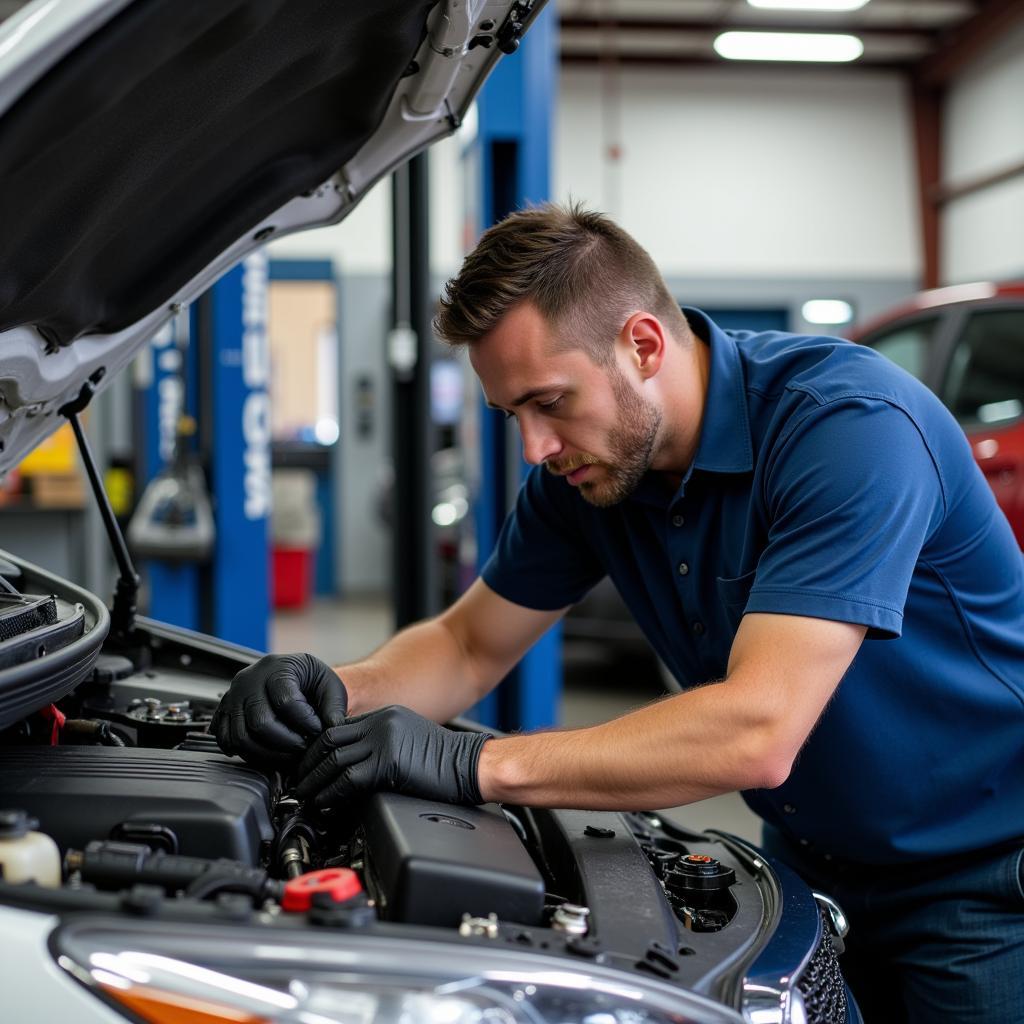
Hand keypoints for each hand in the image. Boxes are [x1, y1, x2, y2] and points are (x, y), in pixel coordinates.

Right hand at [212, 653, 347, 763]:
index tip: (317, 730)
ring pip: (241, 736)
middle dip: (286, 743)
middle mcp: (248, 680)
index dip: (304, 722)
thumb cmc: (311, 682)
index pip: (285, 701)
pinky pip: (226, 740)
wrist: (293, 678)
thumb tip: (332, 728)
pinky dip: (245, 753)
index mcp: (276, 667)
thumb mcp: (329, 685)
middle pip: (260, 722)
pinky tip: (266, 753)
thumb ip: (334, 706)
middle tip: (303, 748)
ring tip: (288, 756)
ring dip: (267, 754)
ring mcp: (233, 697)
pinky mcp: (224, 713)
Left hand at [294, 705, 490, 806]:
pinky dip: (331, 792)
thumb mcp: (410, 741)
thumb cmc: (447, 762)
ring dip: (314, 781)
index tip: (308, 767)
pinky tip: (325, 802)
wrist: (473, 765)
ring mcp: (384, 740)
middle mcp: (382, 723)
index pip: (338, 728)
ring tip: (305, 796)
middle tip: (298, 783)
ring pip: (333, 758)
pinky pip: (348, 778)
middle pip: (328, 740)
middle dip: (308, 764)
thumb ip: (382, 745)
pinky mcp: (389, 761)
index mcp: (386, 717)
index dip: (317, 749)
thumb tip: (353, 767)